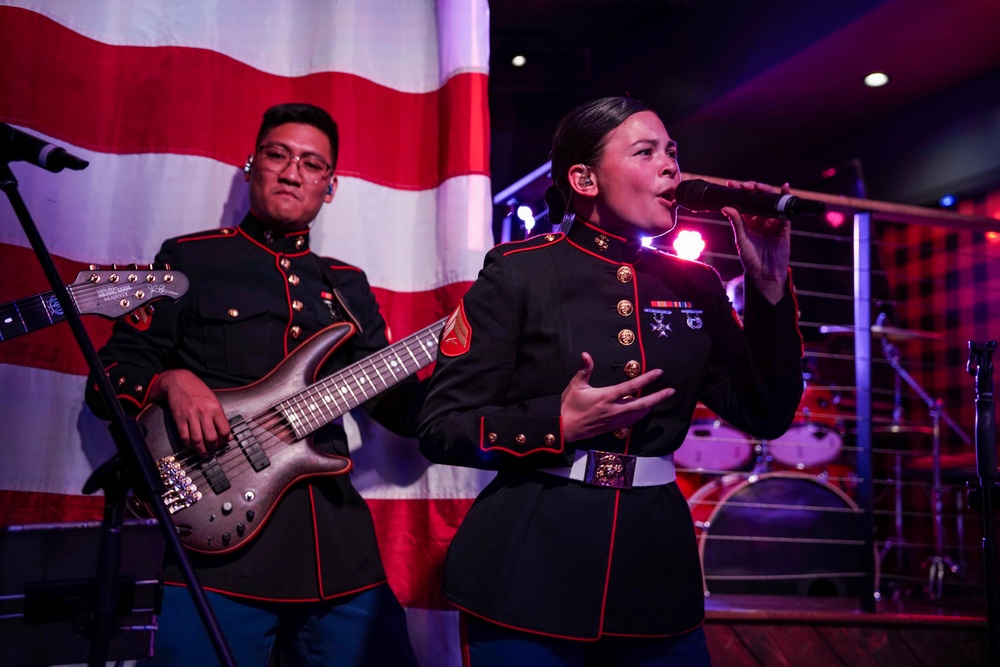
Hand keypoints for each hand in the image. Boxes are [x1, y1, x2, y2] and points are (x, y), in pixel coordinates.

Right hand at [149, 369, 230, 455]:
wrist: (180, 382)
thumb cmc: (198, 392)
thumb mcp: (214, 401)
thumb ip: (221, 418)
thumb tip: (227, 436)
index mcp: (215, 408)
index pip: (224, 430)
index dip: (225, 440)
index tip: (223, 442)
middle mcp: (204, 412)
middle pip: (211, 438)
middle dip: (213, 447)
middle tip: (213, 449)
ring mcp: (190, 416)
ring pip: (197, 440)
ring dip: (201, 450)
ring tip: (204, 452)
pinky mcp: (179, 419)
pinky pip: (185, 437)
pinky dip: (189, 445)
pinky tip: (193, 445)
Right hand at [560, 353, 675, 442]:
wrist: (564, 428)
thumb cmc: (569, 406)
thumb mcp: (575, 385)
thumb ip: (584, 370)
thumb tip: (586, 354)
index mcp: (606, 396)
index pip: (631, 386)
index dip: (646, 379)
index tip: (659, 372)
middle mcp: (613, 409)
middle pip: (642, 404)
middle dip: (658, 397)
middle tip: (670, 391)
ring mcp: (614, 420)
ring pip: (638, 414)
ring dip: (651, 406)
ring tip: (660, 400)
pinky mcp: (612, 427)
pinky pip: (631, 421)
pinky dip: (640, 415)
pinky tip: (643, 412)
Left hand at [722, 180, 791, 303]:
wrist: (765, 274)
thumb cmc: (751, 259)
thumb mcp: (742, 240)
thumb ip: (737, 223)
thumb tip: (726, 207)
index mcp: (748, 222)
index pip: (744, 203)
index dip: (739, 193)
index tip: (731, 184)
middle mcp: (761, 220)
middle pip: (758, 199)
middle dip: (752, 189)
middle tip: (745, 185)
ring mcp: (773, 222)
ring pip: (771, 202)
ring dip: (766, 192)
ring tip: (759, 187)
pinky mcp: (784, 227)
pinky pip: (786, 211)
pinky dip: (786, 198)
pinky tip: (784, 189)